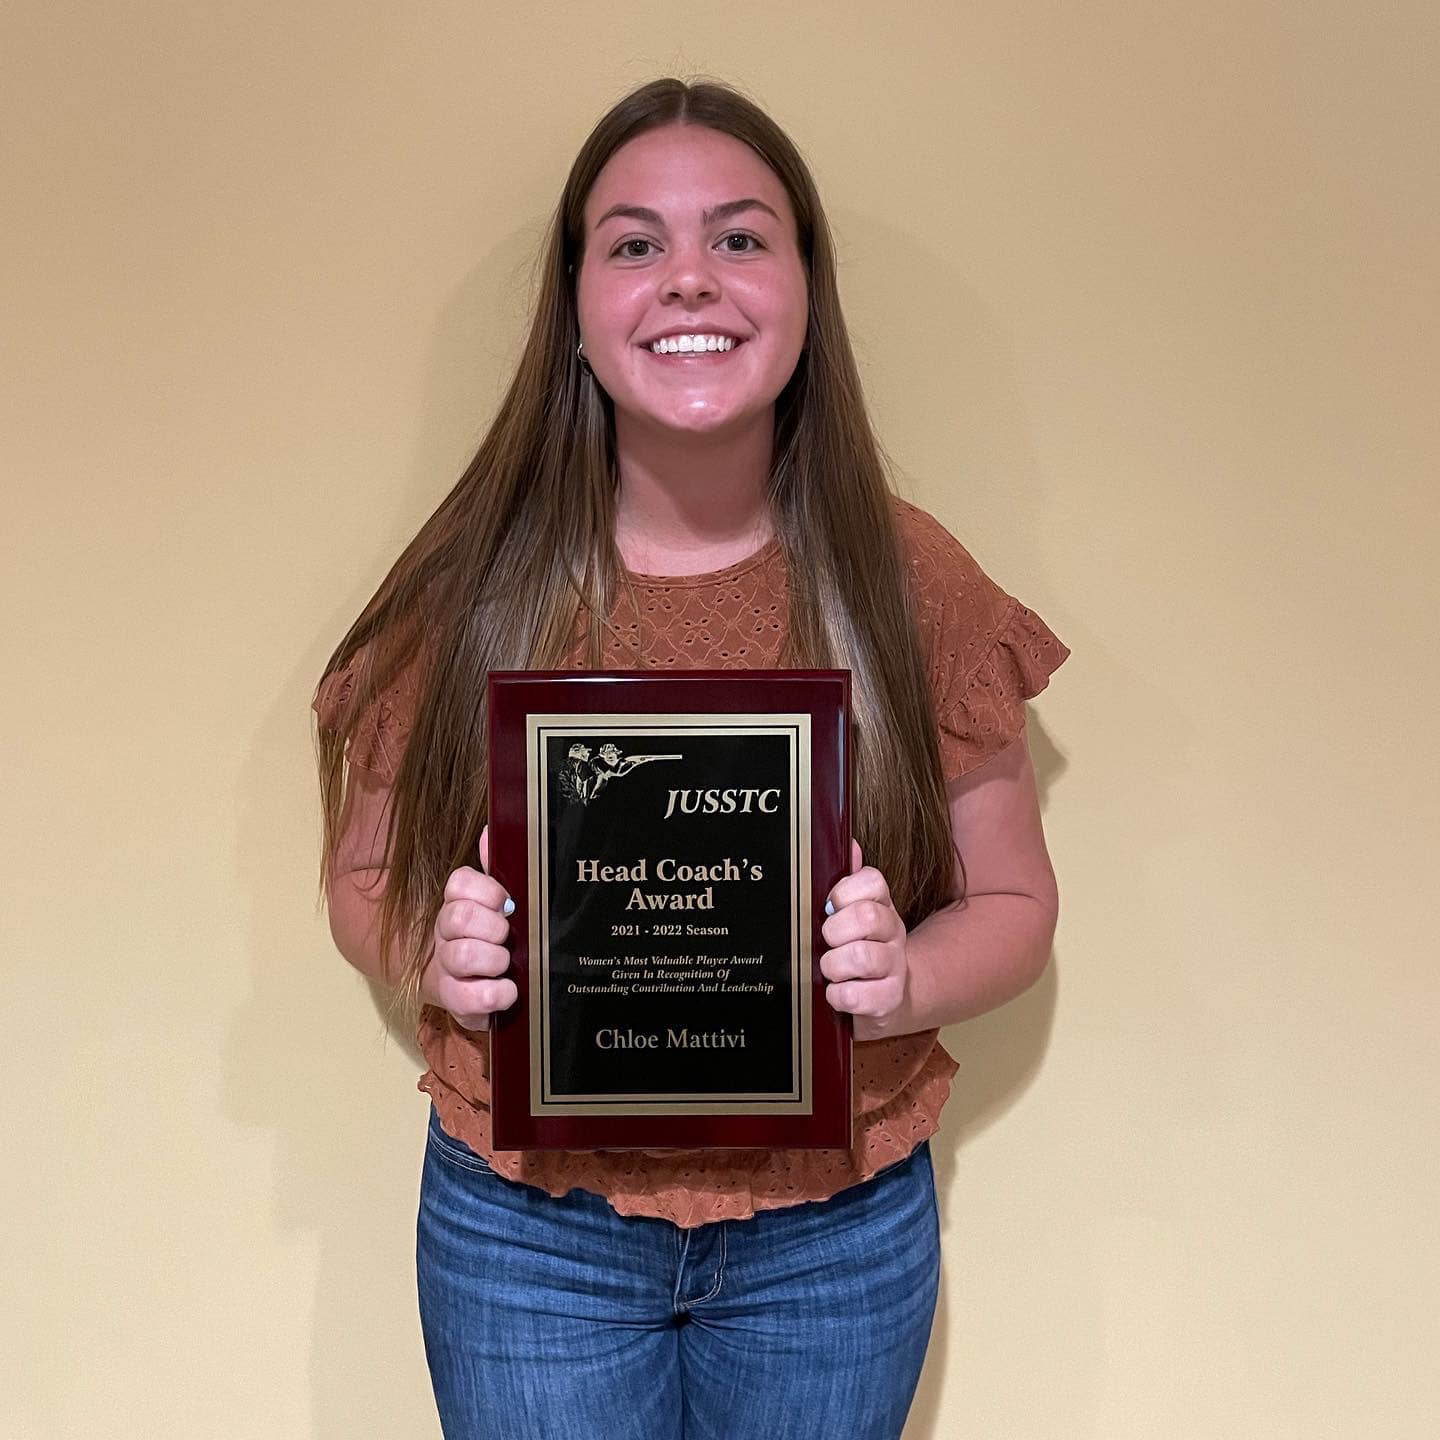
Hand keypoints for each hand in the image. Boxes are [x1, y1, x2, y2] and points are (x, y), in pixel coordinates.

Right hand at [424, 825, 517, 1030]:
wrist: (471, 987)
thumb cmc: (490, 939)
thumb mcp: (495, 903)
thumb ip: (496, 869)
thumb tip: (492, 831)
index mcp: (456, 903)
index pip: (459, 883)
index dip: (486, 891)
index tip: (507, 903)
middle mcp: (445, 933)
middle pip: (459, 917)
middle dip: (492, 926)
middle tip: (507, 936)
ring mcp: (447, 968)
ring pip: (463, 955)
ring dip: (495, 959)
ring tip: (506, 964)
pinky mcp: (455, 1002)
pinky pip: (470, 997)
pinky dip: (496, 993)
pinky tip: (508, 990)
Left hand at [821, 840, 909, 1040]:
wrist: (886, 1000)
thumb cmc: (858, 951)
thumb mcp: (851, 916)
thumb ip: (848, 882)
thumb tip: (849, 844)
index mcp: (882, 906)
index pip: (872, 881)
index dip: (844, 892)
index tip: (830, 907)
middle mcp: (894, 933)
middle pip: (866, 916)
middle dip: (834, 931)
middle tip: (828, 942)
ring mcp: (895, 967)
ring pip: (860, 957)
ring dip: (833, 965)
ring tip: (831, 970)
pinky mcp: (888, 1000)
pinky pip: (853, 995)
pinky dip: (837, 995)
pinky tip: (837, 992)